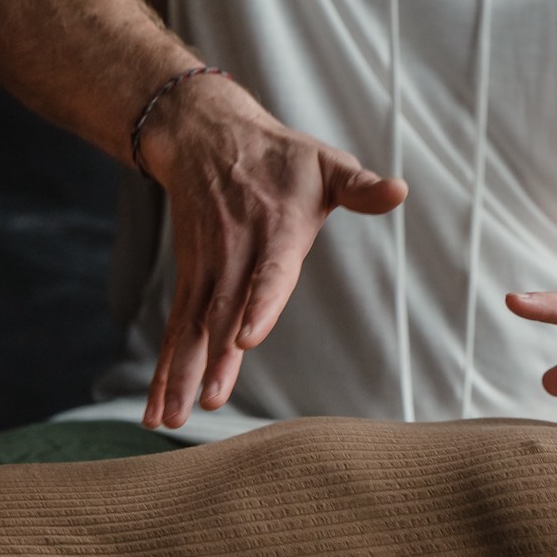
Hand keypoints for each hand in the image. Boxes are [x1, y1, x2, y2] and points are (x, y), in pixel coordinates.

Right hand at [140, 77, 407, 427]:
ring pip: (191, 326)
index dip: (259, 303)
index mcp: (277, 229)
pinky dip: (165, 369)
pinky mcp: (190, 278)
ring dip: (180, 373)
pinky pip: (176, 328)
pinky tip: (158, 411)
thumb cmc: (282, 158)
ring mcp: (207, 268)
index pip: (270, 272)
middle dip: (215, 357)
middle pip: (223, 310)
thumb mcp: (326, 164)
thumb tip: (399, 191)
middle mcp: (236, 253)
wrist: (206, 136)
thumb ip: (360, 187)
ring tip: (171, 419)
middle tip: (210, 399)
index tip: (247, 337)